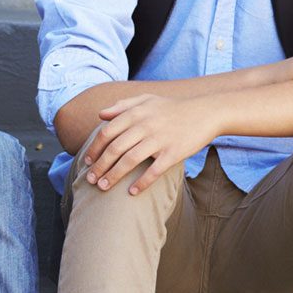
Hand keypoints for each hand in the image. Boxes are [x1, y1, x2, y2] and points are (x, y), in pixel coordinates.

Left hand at [84, 94, 217, 195]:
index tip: (87, 161)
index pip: (106, 133)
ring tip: (103, 188)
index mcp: (135, 113)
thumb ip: (122, 105)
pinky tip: (132, 192)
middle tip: (90, 180)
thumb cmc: (172, 108)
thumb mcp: (146, 99)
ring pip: (129, 161)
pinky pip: (154, 171)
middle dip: (99, 166)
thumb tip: (100, 115)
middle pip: (114, 149)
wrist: (205, 112)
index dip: (94, 148)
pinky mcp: (173, 153)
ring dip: (113, 176)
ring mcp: (159, 140)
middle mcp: (144, 126)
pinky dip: (141, 183)